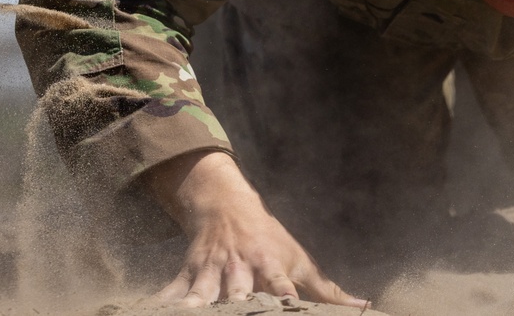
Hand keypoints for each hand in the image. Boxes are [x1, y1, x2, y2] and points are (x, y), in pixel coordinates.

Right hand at [143, 151, 368, 308]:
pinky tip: (148, 313)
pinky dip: (160, 303)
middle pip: (237, 292)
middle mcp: (241, 270)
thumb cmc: (271, 241)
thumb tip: (364, 307)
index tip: (287, 308)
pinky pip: (170, 291)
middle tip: (233, 311)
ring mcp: (212, 272)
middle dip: (234, 304)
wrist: (228, 208)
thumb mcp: (301, 262)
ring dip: (195, 304)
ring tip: (191, 313)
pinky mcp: (188, 273)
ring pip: (201, 292)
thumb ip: (328, 291)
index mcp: (271, 268)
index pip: (281, 286)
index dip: (284, 299)